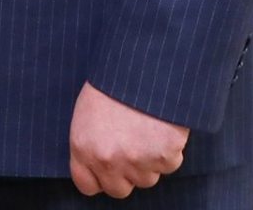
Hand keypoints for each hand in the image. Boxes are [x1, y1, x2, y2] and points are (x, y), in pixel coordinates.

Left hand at [69, 83, 188, 197]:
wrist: (145, 64)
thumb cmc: (115, 80)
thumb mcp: (88, 110)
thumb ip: (90, 143)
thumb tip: (97, 165)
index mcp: (83, 147)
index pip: (86, 184)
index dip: (99, 176)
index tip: (107, 168)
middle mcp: (107, 160)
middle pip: (119, 189)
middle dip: (126, 173)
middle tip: (133, 147)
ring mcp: (136, 161)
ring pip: (147, 179)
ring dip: (149, 161)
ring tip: (147, 129)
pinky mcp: (164, 156)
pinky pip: (170, 164)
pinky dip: (170, 149)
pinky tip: (163, 126)